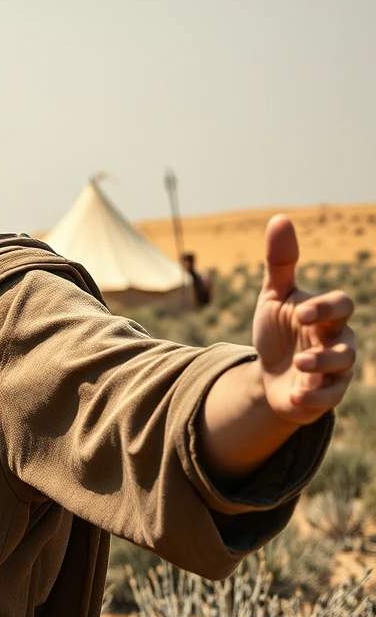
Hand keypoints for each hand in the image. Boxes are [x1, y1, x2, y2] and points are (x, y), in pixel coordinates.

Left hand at [253, 216, 358, 423]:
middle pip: (348, 341)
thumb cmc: (278, 330)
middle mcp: (337, 341)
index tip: (300, 311)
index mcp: (326, 315)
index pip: (341, 305)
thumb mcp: (273, 297)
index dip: (325, 307)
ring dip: (322, 367)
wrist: (268, 373)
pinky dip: (313, 398)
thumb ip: (280, 263)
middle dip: (330, 344)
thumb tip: (280, 218)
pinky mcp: (325, 394)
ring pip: (342, 369)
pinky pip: (329, 398)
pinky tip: (295, 397)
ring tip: (298, 365)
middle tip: (305, 343)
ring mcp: (334, 370)